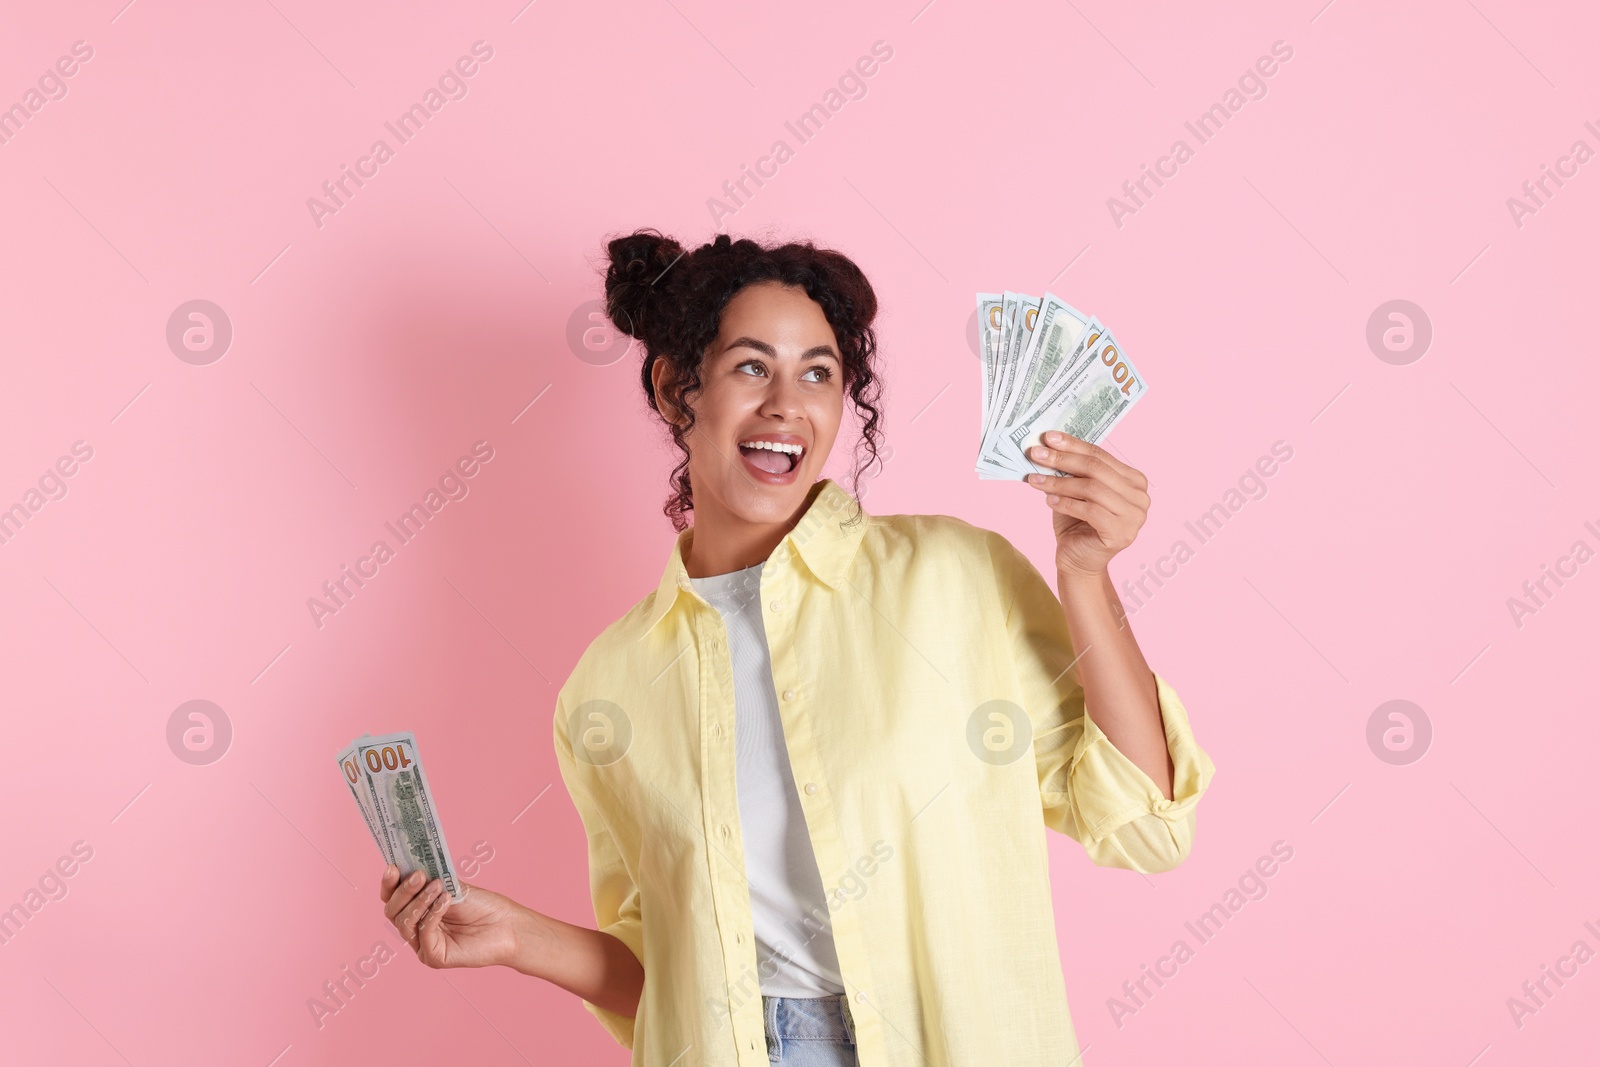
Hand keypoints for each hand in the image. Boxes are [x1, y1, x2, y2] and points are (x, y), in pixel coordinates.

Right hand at [380, 865, 520, 969]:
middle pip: (393, 911)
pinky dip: (432, 914)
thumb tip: (408, 864)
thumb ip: (429, 879)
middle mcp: (416, 930)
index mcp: (417, 911)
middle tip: (418, 875)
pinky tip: (445, 900)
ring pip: (404, 922)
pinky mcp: (433, 958)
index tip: (392, 867)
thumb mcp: (451, 886)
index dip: (389, 884)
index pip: (392, 899)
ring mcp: (422, 945)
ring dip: (419, 900)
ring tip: (437, 885)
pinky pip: (423, 933)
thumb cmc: (482, 906)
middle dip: (404, 891)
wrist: (506, 925)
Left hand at [1024, 431, 1149, 578]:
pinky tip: (1049, 501)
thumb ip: (1071, 469)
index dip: (1073, 445)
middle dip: (1063, 459)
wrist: (1077, 561)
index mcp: (1134, 481)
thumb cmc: (1076, 523)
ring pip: (1092, 489)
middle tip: (1036, 454)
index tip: (1048, 437)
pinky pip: (1090, 510)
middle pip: (1097, 469)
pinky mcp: (1122, 534)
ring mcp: (1135, 517)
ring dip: (1059, 482)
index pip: (1101, 455)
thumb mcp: (1074, 490)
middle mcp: (1141, 497)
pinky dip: (1066, 503)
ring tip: (1036, 481)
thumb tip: (1049, 444)